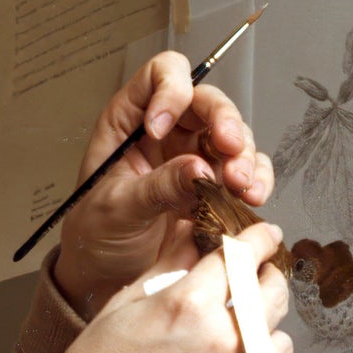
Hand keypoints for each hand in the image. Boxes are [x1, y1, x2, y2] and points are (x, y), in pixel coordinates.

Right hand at [0, 220, 293, 352]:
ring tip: (228, 338)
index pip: (243, 253)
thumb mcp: (122, 308)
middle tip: (253, 280)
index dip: (258, 238)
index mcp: (190, 304)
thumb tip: (192, 234)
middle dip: (267, 277)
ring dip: (262, 329)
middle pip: (274, 291)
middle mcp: (225, 340)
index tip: (265, 236)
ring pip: (279, 338)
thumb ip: (167, 265)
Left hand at [52, 51, 275, 315]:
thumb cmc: (95, 236)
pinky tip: (252, 196)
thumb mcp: (118, 210)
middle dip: (225, 121)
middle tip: (230, 148)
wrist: (105, 277)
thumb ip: (158, 188)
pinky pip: (246, 169)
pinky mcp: (214, 186)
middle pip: (207, 101)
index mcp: (130, 121)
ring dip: (245, 156)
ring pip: (233, 135)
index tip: (160, 129)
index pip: (159, 75)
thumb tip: (199, 169)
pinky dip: (256, 179)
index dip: (170, 90)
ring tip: (240, 185)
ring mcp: (193, 156)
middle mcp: (167, 131)